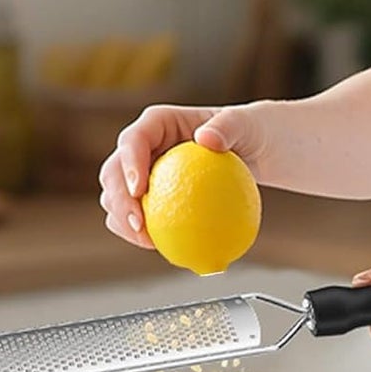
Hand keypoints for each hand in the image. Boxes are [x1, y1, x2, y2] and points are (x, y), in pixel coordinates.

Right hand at [98, 103, 269, 248]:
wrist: (256, 151)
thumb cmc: (251, 132)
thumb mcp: (247, 124)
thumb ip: (228, 126)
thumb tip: (206, 139)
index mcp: (158, 123)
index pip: (133, 139)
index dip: (128, 164)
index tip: (140, 190)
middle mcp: (144, 147)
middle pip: (114, 171)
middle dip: (117, 200)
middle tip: (139, 225)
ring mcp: (145, 173)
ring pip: (116, 198)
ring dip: (122, 222)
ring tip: (147, 242)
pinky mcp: (153, 197)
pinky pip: (137, 218)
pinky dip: (141, 234)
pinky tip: (160, 248)